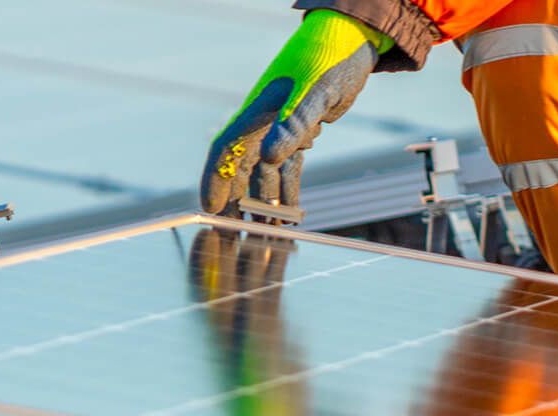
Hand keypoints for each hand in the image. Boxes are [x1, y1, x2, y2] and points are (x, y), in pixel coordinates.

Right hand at [200, 10, 390, 214]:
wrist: (349, 41)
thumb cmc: (328, 59)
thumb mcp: (314, 93)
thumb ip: (293, 124)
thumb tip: (268, 157)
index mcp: (258, 111)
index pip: (227, 150)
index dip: (216, 179)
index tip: (208, 208)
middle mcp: (264, 122)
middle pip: (242, 167)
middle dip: (236, 200)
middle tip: (233, 232)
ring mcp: (281, 127)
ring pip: (266, 171)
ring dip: (265, 200)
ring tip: (267, 232)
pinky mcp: (302, 131)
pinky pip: (289, 167)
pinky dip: (288, 189)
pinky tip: (291, 212)